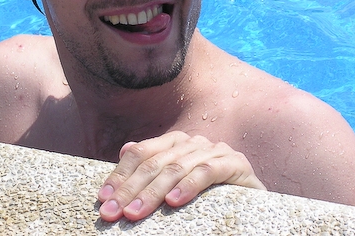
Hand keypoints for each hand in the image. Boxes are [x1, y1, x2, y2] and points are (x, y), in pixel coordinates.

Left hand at [97, 131, 265, 221]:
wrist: (252, 204)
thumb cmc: (208, 195)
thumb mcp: (175, 183)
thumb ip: (153, 167)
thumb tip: (124, 149)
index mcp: (175, 143)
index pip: (140, 153)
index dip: (120, 174)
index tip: (103, 198)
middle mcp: (193, 142)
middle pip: (154, 163)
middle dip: (130, 189)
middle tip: (112, 213)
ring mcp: (215, 150)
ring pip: (176, 168)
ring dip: (153, 192)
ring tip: (134, 213)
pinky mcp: (235, 163)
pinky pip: (207, 172)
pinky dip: (189, 186)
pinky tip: (174, 202)